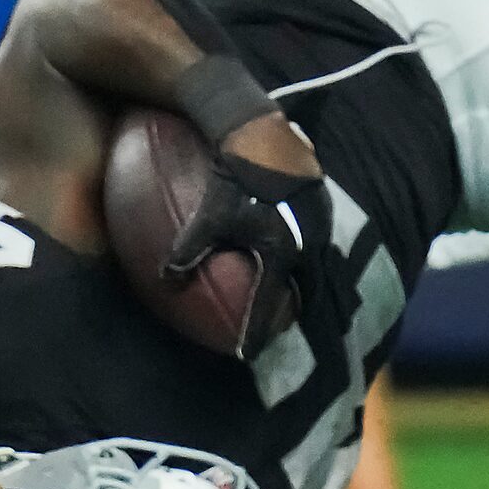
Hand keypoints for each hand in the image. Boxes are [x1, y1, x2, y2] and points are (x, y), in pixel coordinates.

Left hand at [165, 147, 330, 359]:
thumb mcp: (210, 215)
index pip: (269, 305)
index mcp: (282, 253)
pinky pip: (317, 240)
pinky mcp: (323, 204)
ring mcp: (321, 224)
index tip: (248, 354)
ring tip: (292, 295)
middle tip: (279, 327)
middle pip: (307, 292)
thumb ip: (189, 248)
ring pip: (317, 265)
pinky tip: (293, 249)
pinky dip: (306, 255)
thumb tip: (166, 279)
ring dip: (304, 283)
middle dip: (295, 312)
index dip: (258, 333)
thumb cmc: (235, 177)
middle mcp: (308, 244)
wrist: (264, 134)